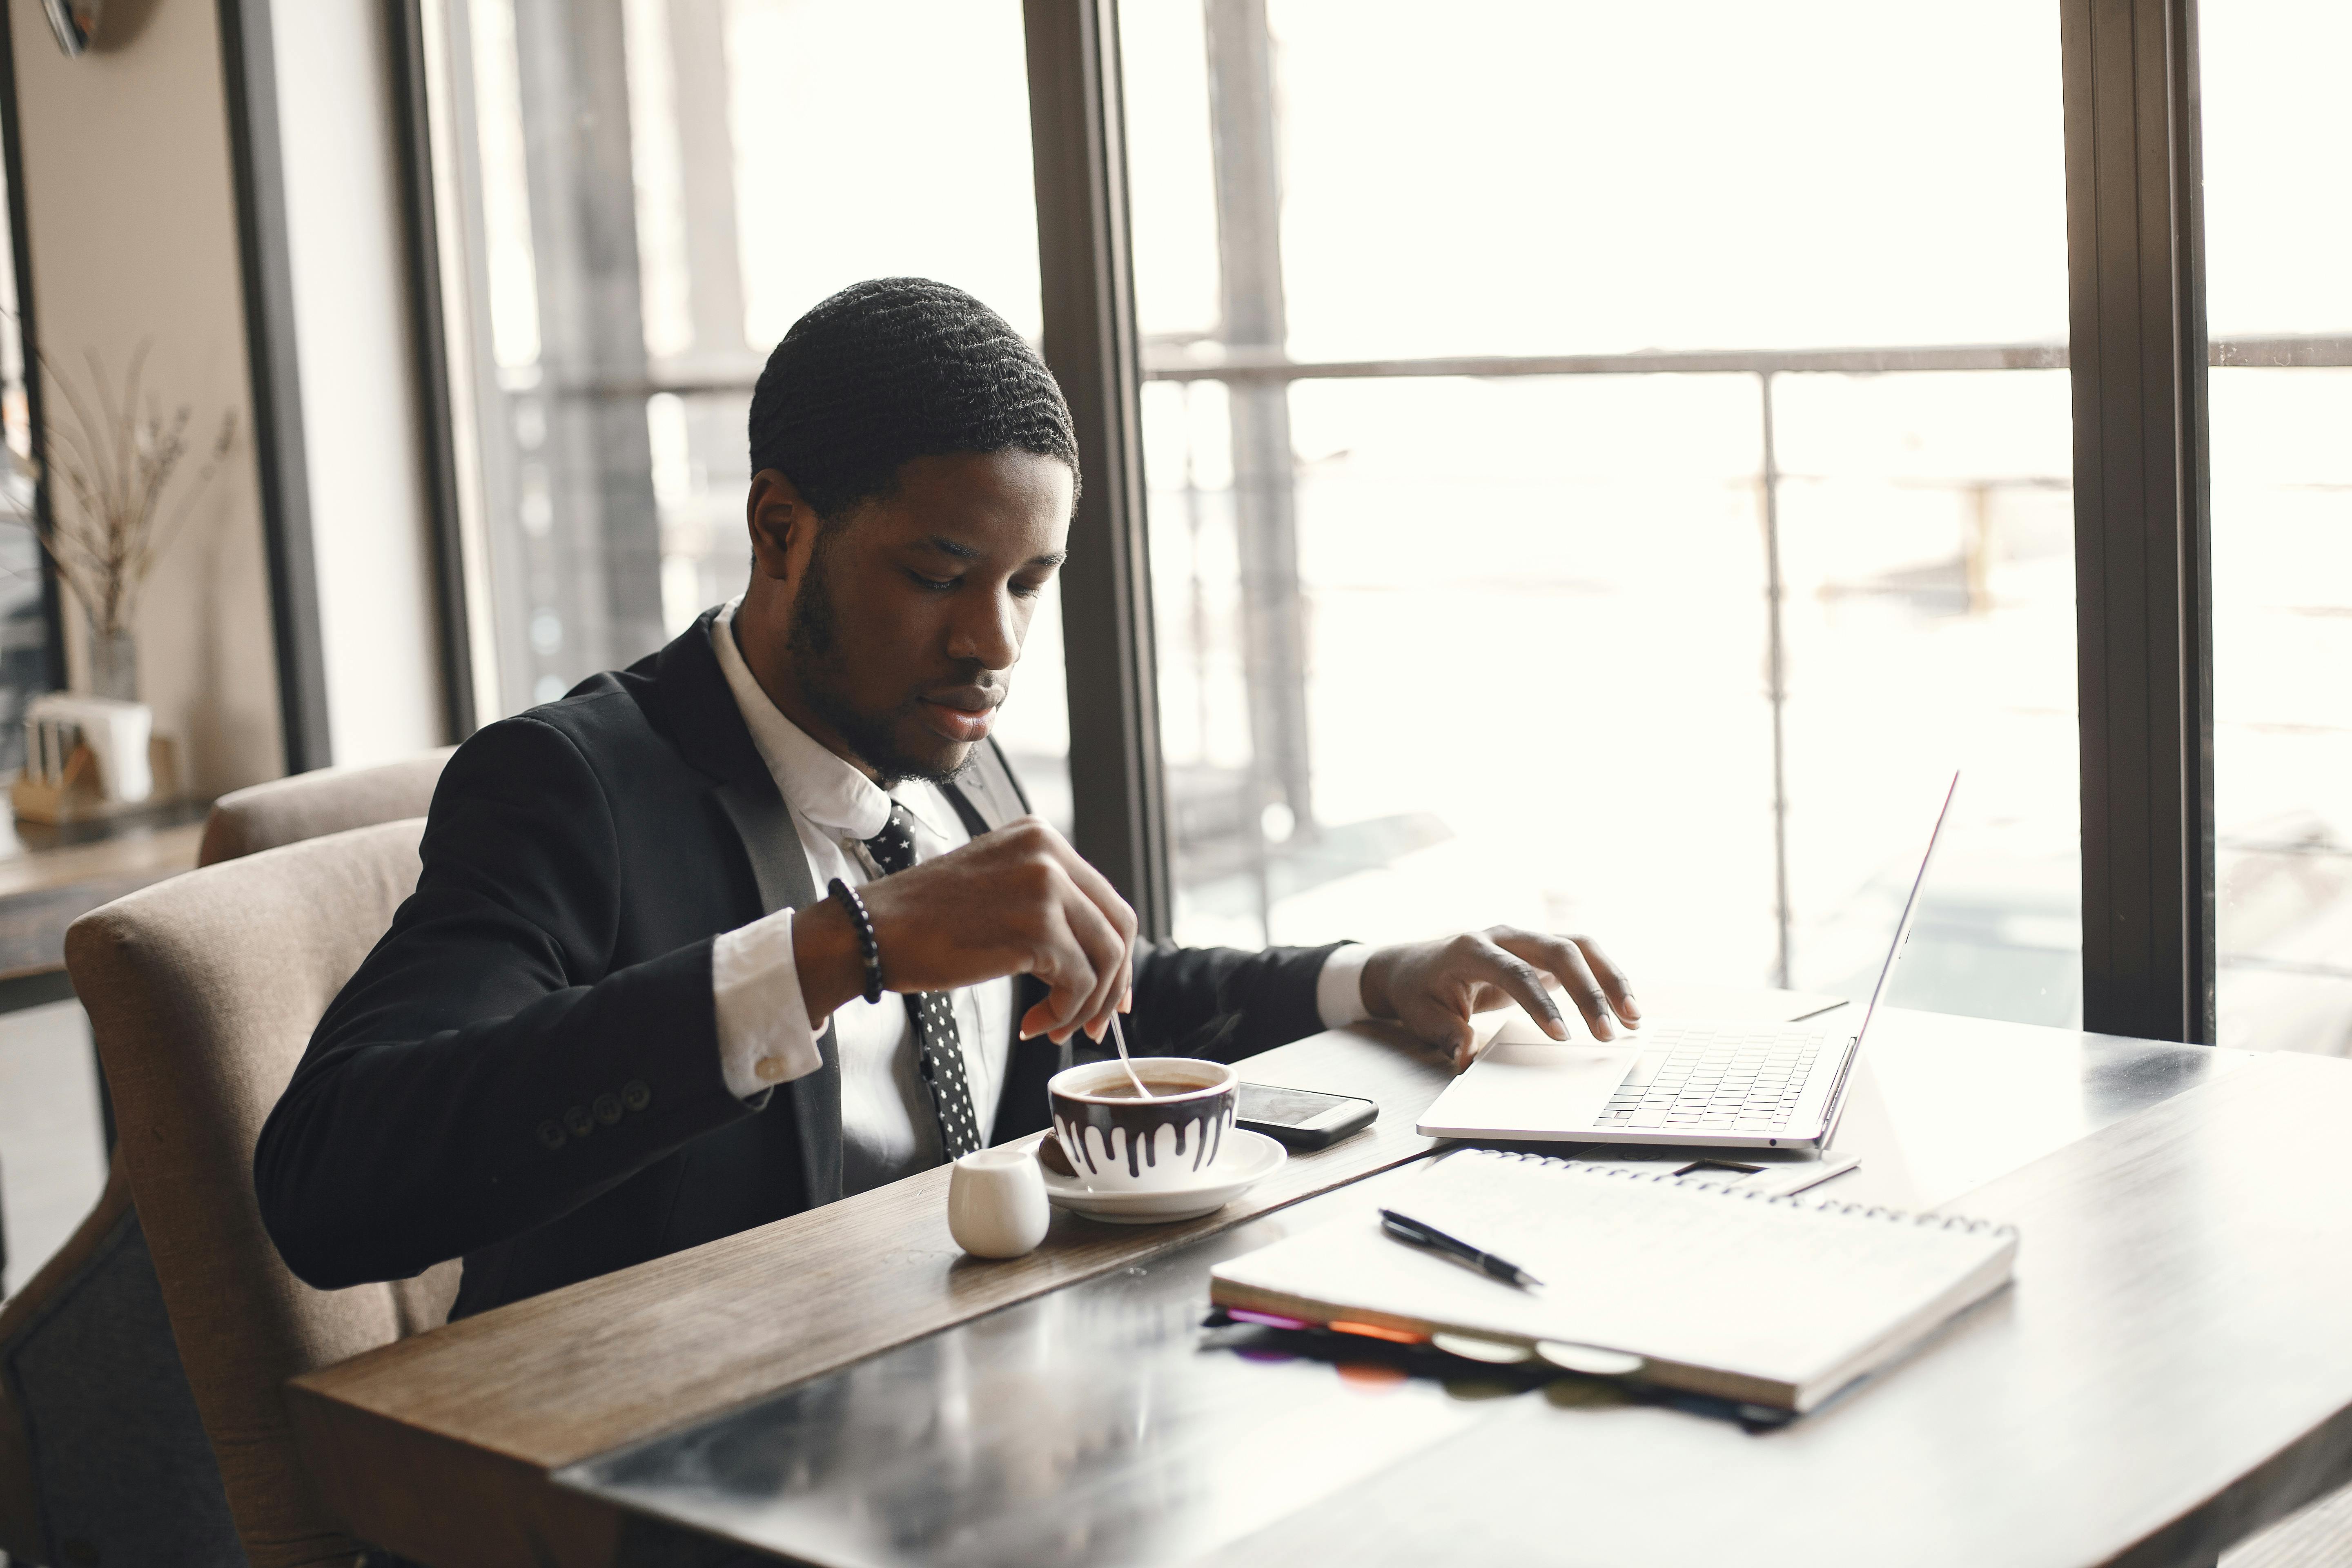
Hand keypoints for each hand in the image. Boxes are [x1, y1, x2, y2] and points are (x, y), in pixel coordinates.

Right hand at [793, 817, 1136, 1044]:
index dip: (1117, 954)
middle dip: (1114, 983)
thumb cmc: (926, 922)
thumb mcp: (997, 886)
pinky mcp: (1036, 928)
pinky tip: (1034, 1024)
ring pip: (1105, 959)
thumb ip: (1046, 902)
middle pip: (1119, 927)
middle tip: (1095, 1023)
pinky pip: (1079, 982)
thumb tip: (1097, 952)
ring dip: (1085, 1006)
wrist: (873, 932)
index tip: (1110, 993)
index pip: (1107, 900)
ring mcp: (1046, 887)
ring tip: (1051, 1027)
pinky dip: (1063, 1013)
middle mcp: (1050, 853)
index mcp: (1042, 838)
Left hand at [1359, 927, 1637, 1070]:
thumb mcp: (1423, 1017)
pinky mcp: (1541, 948)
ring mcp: (1526, 937)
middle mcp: (1504, 934)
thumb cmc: (1421, 992)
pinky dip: (1606, 978)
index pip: (1514, 972)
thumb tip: (1465, 1060)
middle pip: (1558, 951)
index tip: (1563, 1037)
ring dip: (1610, 979)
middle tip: (1608, 1033)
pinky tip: (1626, 1008)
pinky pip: (1582, 955)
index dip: (1541, 1003)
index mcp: (1471, 948)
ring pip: (1579, 946)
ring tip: (1634, 1018)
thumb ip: (1448, 1036)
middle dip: (1588, 991)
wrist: (1415, 965)